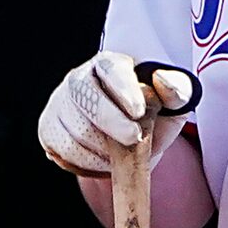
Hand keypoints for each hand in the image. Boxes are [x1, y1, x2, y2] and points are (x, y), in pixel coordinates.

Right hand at [38, 49, 195, 176]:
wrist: (128, 136)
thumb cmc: (152, 114)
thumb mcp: (172, 103)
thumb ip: (178, 90)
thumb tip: (162, 80)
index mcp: (110, 64)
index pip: (111, 70)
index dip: (122, 90)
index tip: (138, 111)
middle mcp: (78, 79)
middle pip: (84, 97)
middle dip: (111, 122)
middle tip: (134, 139)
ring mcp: (59, 104)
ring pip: (75, 130)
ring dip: (102, 150)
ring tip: (122, 155)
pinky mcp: (48, 129)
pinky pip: (63, 151)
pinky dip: (86, 163)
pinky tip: (102, 161)